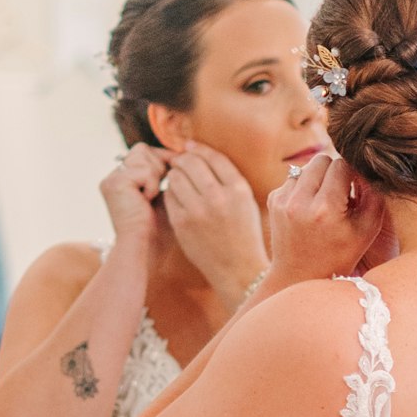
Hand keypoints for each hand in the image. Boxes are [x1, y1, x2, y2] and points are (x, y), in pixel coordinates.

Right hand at [98, 144, 174, 268]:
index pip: (145, 153)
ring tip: (151, 198)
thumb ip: (168, 178)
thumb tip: (180, 156)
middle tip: (159, 190)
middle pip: (143, 149)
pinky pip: (144, 169)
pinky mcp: (114, 183)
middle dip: (160, 165)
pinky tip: (146, 202)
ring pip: (144, 154)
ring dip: (156, 176)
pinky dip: (152, 185)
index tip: (178, 170)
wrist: (145, 251)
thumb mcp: (166, 199)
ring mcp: (111, 179)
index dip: (163, 159)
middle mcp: (114, 178)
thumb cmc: (159, 233)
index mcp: (123, 182)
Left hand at [159, 141, 268, 301]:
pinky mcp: (182, 223)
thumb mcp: (246, 202)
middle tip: (179, 161)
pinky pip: (169, 195)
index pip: (213, 157)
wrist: (238, 270)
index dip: (199, 148)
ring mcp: (198, 211)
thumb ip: (228, 178)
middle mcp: (218, 198)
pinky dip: (170, 192)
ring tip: (178, 179)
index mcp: (238, 190)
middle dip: (183, 158)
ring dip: (175, 174)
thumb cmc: (243, 234)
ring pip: (176, 177)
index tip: (190, 146)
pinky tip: (176, 196)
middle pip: (191, 162)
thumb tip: (200, 152)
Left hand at [265, 151, 389, 288]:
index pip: (342, 165)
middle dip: (334, 172)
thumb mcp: (367, 231)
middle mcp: (300, 201)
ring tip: (324, 203)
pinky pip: (294, 178)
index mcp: (325, 209)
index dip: (352, 174)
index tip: (355, 189)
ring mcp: (283, 200)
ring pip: (307, 167)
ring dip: (318, 179)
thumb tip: (368, 169)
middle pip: (322, 160)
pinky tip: (309, 209)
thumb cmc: (340, 256)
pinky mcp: (273, 199)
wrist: (299, 276)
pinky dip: (304, 188)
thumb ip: (373, 196)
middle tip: (340, 193)